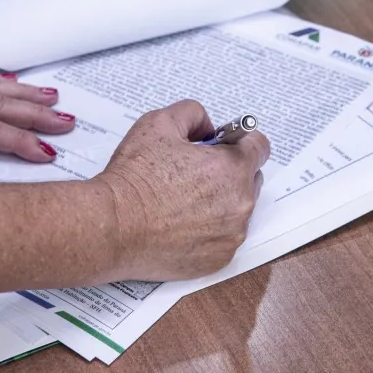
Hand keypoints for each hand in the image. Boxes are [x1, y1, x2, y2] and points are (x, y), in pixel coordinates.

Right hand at [95, 100, 269, 281]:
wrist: (113, 226)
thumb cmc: (135, 178)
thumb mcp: (160, 122)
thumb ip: (193, 113)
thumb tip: (207, 127)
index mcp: (232, 167)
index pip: (259, 146)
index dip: (239, 141)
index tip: (222, 145)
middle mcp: (240, 203)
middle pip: (251, 179)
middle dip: (229, 172)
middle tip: (195, 172)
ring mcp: (232, 235)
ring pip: (238, 210)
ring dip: (220, 202)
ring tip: (183, 200)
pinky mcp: (219, 259)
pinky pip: (224, 238)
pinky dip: (210, 230)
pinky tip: (181, 224)